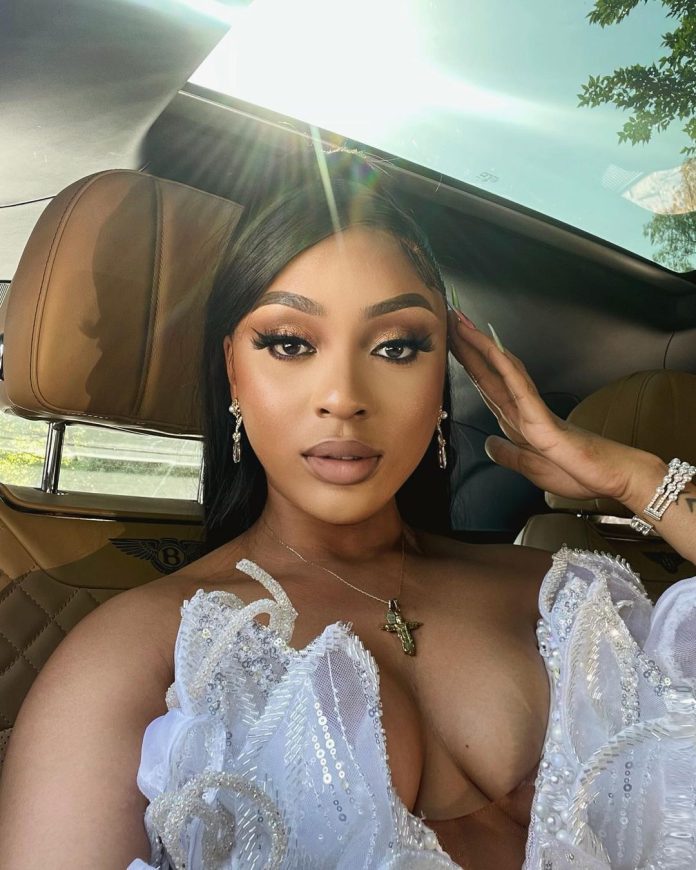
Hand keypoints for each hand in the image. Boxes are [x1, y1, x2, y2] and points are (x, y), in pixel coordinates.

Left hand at [446, 309, 644, 502]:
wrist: (612, 477)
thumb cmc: (577, 470)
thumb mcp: (530, 468)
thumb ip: (508, 454)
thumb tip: (489, 444)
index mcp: (517, 421)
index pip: (486, 385)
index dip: (467, 364)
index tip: (449, 343)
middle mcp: (522, 409)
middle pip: (489, 371)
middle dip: (466, 346)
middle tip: (448, 317)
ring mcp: (532, 411)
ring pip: (502, 371)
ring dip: (481, 347)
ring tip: (462, 324)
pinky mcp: (543, 421)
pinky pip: (521, 389)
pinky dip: (506, 368)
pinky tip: (492, 351)